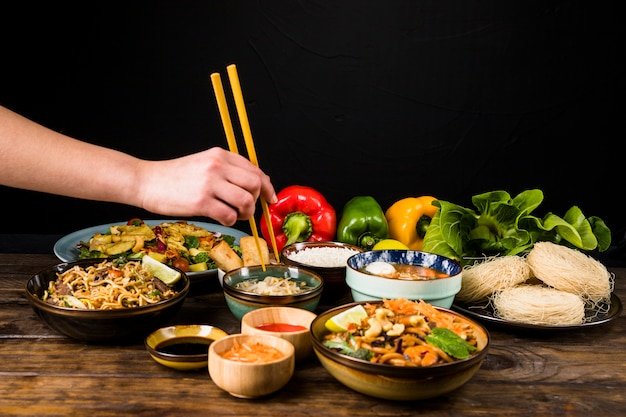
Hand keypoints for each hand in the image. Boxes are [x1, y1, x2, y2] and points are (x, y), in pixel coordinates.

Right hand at [137, 147, 276, 225]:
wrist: (147, 181)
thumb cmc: (175, 176)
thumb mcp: (204, 163)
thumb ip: (228, 170)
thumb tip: (256, 184)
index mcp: (220, 155)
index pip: (255, 170)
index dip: (267, 186)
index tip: (269, 197)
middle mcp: (217, 166)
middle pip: (254, 184)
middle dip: (257, 200)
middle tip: (248, 209)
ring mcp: (209, 183)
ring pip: (245, 200)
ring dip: (245, 213)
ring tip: (235, 215)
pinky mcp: (200, 202)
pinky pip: (228, 215)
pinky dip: (230, 221)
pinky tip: (221, 218)